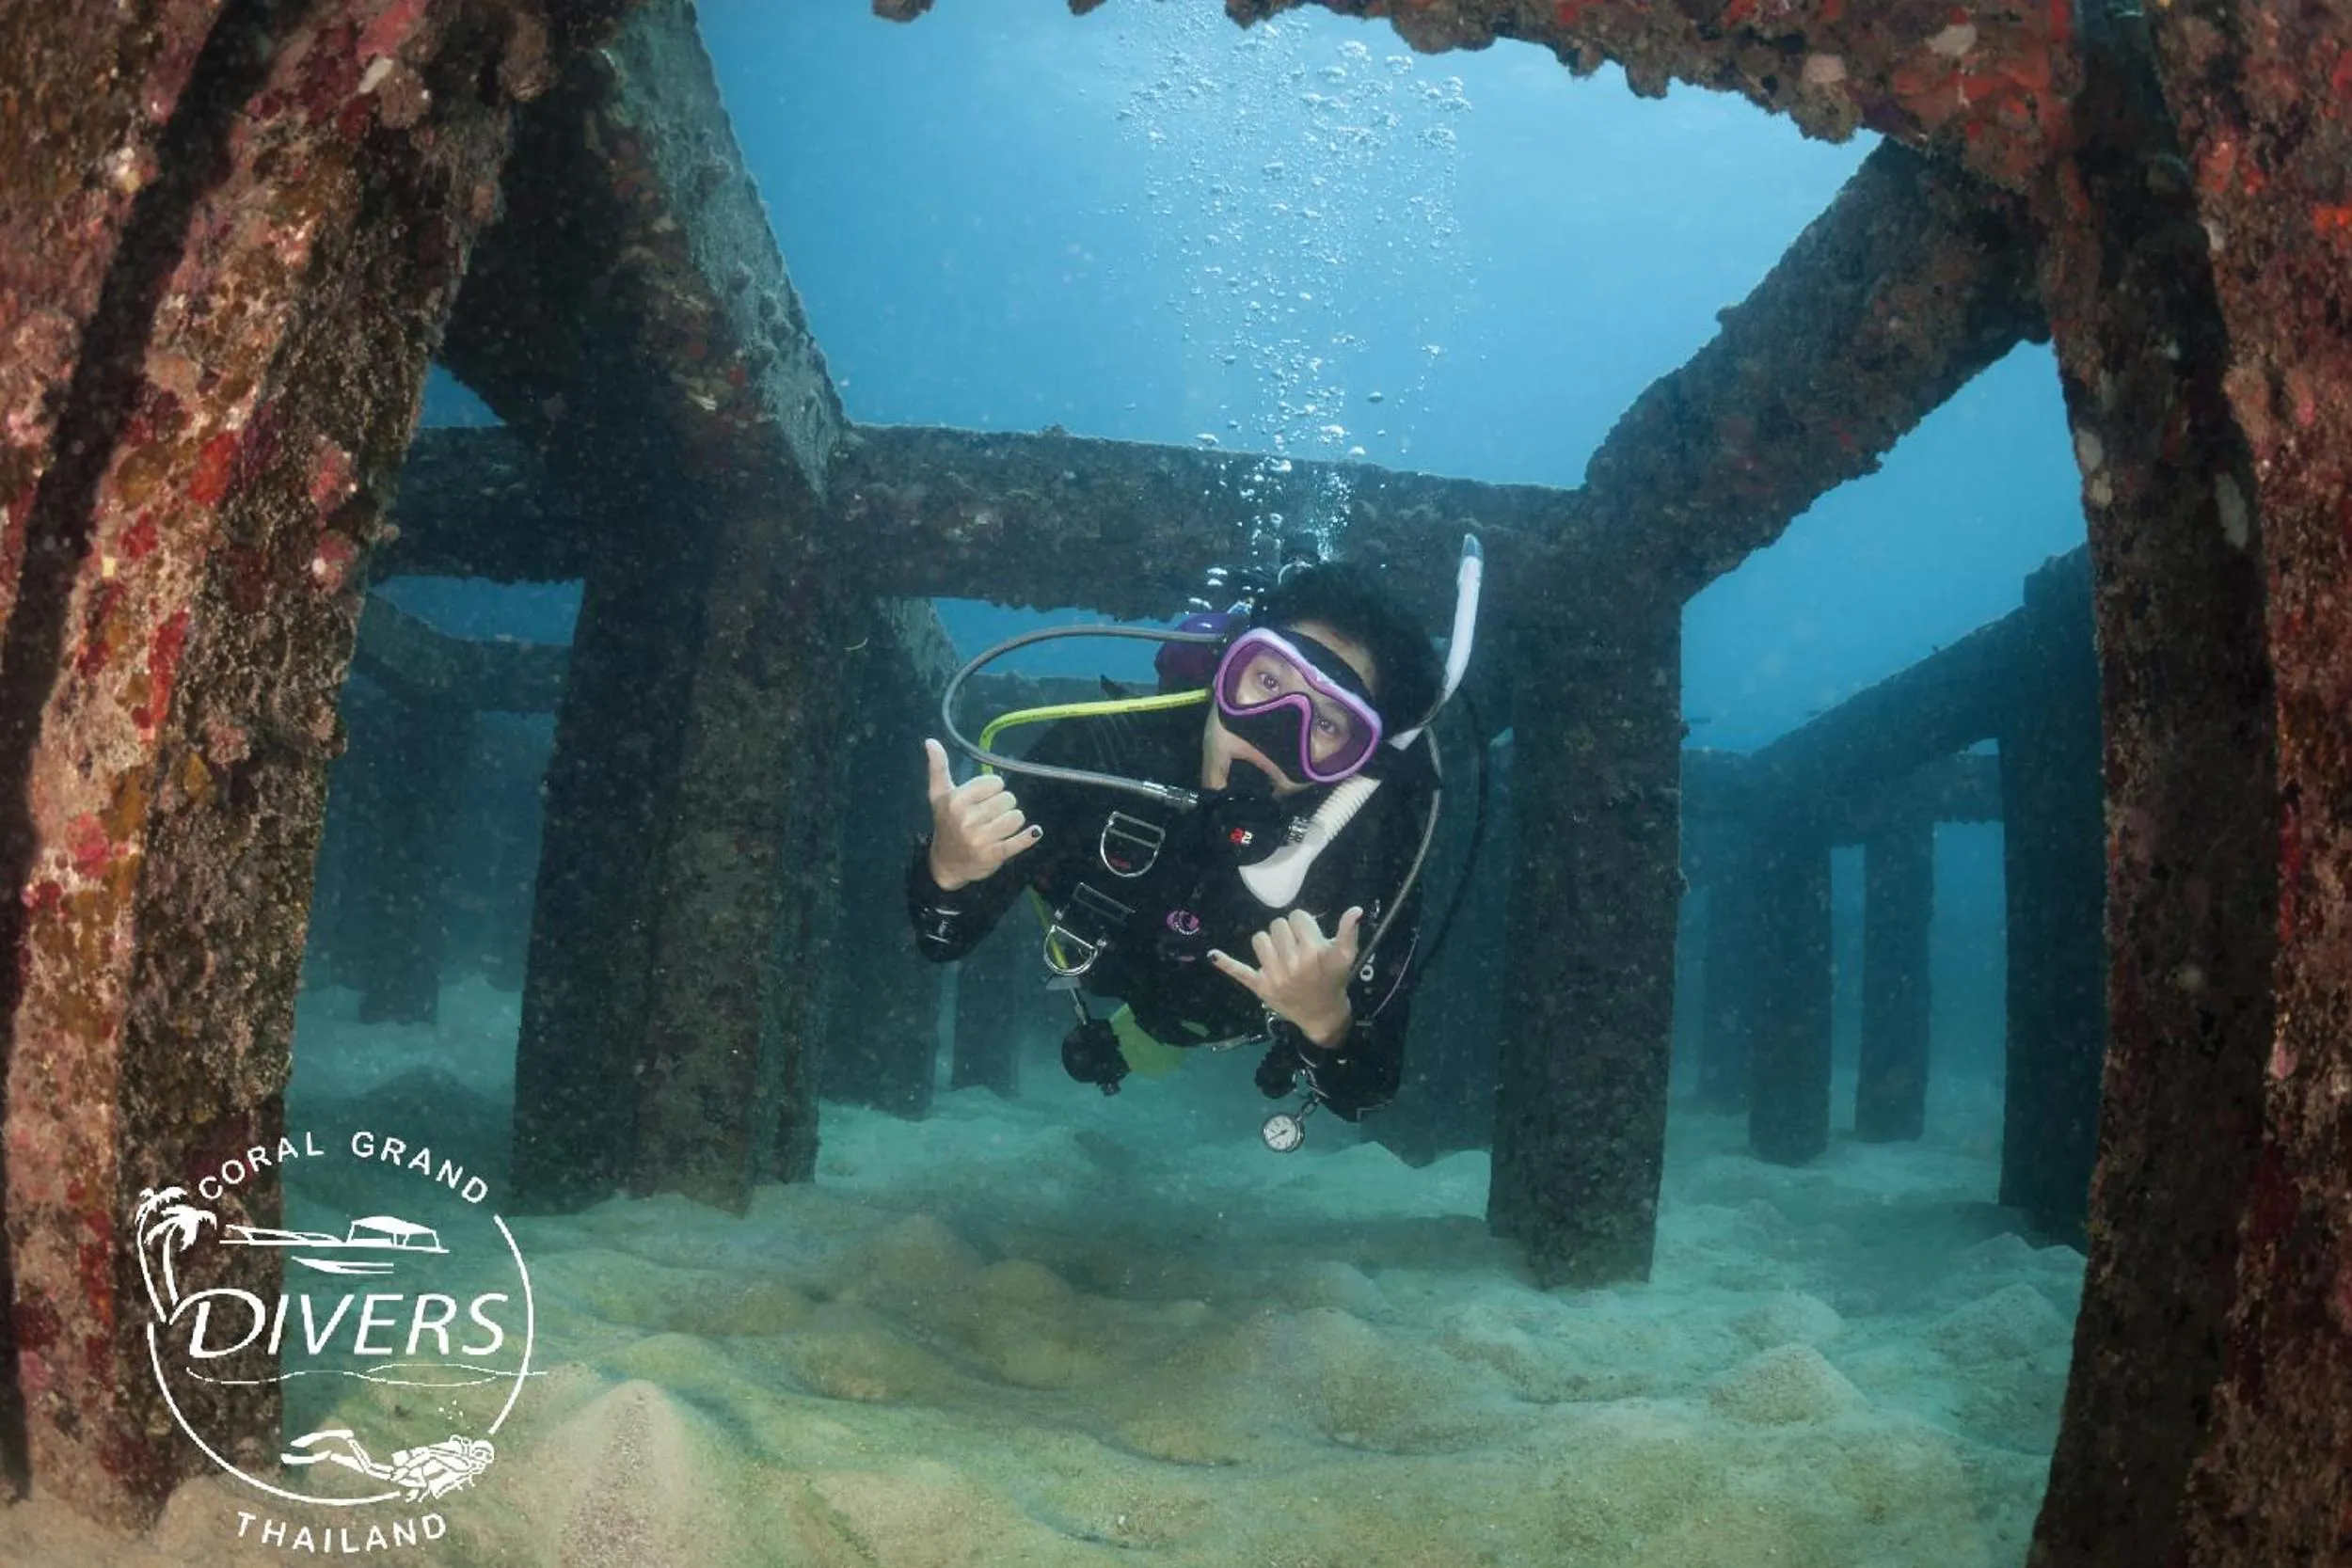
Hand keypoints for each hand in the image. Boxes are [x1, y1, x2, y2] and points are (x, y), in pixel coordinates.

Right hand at [924, 738, 1041, 890]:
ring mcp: (980, 839)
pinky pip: (1019, 842)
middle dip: (1002, 806)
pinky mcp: (994, 855)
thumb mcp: (939, 795)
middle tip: (989, 815)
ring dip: (1012, 821)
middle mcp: (967, 819)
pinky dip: (1028, 837)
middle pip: (1008, 799)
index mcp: (956, 801)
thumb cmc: (945, 823)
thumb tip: (930, 740)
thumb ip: (938, 767)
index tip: (983, 798)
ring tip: (999, 827)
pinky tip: (1033, 832)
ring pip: (1017, 817)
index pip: (995, 783)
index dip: (993, 789)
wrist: (946, 863)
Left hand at [1209, 906, 1360, 1047]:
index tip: (1309, 935)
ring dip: (1270, 943)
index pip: (1297, 917)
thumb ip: (1348, 932)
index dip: (1303, 923)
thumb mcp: (1346, 957)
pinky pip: (1240, 972)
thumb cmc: (1334, 980)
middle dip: (1287, 932)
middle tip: (1296, 947)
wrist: (1323, 1015)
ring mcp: (1274, 976)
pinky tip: (1213, 955)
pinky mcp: (1260, 987)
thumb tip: (1355, 910)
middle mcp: (1293, 963)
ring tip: (1281, 954)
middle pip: (1277, 925)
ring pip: (1260, 939)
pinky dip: (1226, 963)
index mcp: (1314, 952)